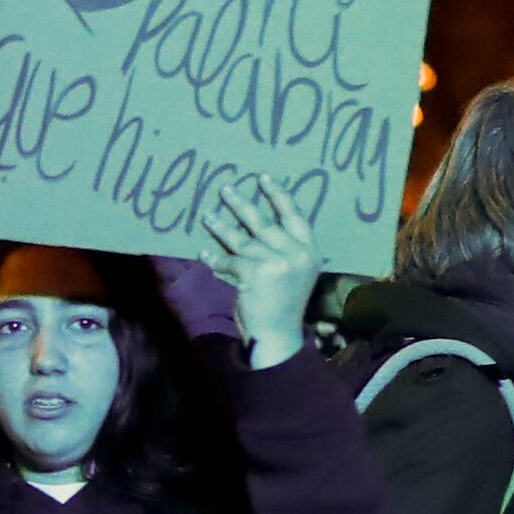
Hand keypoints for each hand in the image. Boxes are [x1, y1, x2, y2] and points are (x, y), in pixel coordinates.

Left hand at [199, 171, 326, 356]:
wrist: (277, 336)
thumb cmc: (282, 303)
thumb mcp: (291, 272)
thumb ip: (279, 248)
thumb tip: (250, 219)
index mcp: (309, 251)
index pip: (293, 215)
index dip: (277, 195)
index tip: (263, 177)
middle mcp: (296, 254)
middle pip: (263, 222)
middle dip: (241, 204)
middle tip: (224, 189)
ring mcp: (276, 264)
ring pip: (241, 239)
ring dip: (221, 227)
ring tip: (207, 216)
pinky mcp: (255, 274)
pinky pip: (230, 261)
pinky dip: (215, 259)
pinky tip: (204, 254)